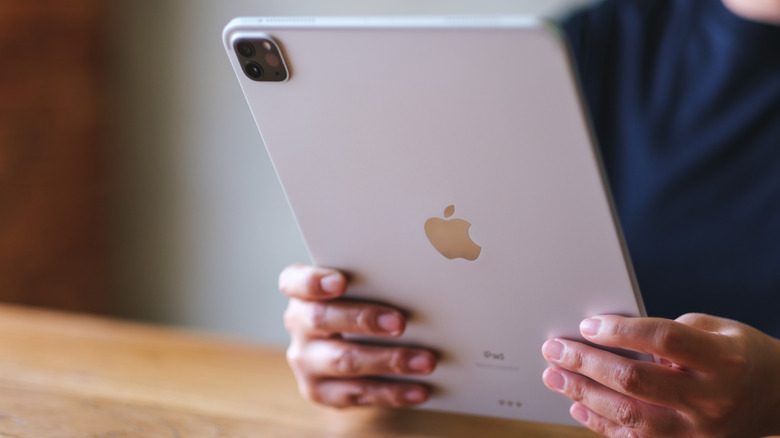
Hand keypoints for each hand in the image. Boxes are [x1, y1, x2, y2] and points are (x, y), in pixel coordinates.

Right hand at [279, 263, 435, 407]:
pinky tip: (419, 390)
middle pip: (321, 319)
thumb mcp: (359, 291)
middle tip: (400, 322)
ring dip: (388, 360)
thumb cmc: (360, 306)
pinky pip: (358, 394)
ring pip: (343, 361)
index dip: (314, 282)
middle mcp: (297, 325)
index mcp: (302, 293)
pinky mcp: (320, 392)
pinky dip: (392, 392)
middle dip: (363, 319)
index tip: (340, 281)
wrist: (348, 348)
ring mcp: (305, 361)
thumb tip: (416, 280)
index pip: (294, 282)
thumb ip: (371, 284)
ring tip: (424, 361)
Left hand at [541, 313, 779, 437]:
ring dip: (584, 394)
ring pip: (629, 416)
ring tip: (553, 376)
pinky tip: (577, 405)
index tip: (587, 325)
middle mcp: (710, 400)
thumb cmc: (743, 357)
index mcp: (722, 361)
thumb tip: (615, 335)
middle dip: (587, 363)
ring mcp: (697, 432)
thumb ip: (672, 332)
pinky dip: (601, 424)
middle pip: (637, 381)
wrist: (779, 402)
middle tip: (554, 349)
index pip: (664, 341)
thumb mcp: (720, 329)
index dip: (621, 331)